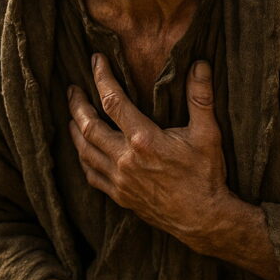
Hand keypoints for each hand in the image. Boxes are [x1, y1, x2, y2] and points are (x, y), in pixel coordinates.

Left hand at [68, 55, 228, 249]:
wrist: (204, 219)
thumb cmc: (206, 175)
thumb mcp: (208, 133)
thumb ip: (200, 97)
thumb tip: (199, 64)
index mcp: (144, 140)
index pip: (113, 102)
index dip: (102, 78)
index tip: (95, 60)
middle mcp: (125, 160)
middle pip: (88, 126)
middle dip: (77, 104)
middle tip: (71, 88)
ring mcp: (120, 180)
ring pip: (85, 151)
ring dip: (75, 129)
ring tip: (72, 114)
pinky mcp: (120, 196)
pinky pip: (91, 175)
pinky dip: (82, 157)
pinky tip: (82, 149)